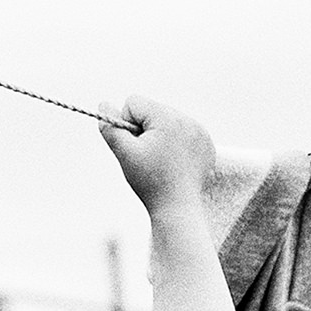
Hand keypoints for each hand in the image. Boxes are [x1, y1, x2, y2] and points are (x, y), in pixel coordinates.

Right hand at [98, 95, 216, 215]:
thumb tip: (104, 104)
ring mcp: (200, 131)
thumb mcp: (124, 153)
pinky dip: (175, 144)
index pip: (134, 102)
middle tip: (149, 157)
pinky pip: (182, 132)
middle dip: (144, 130)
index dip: (127, 124)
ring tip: (162, 161)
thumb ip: (110, 127)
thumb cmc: (150, 181)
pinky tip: (175, 163)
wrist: (178, 208)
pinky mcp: (206, 143)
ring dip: (159, 136)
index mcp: (167, 117)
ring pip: (166, 121)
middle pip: (151, 111)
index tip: (136, 146)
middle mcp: (187, 119)